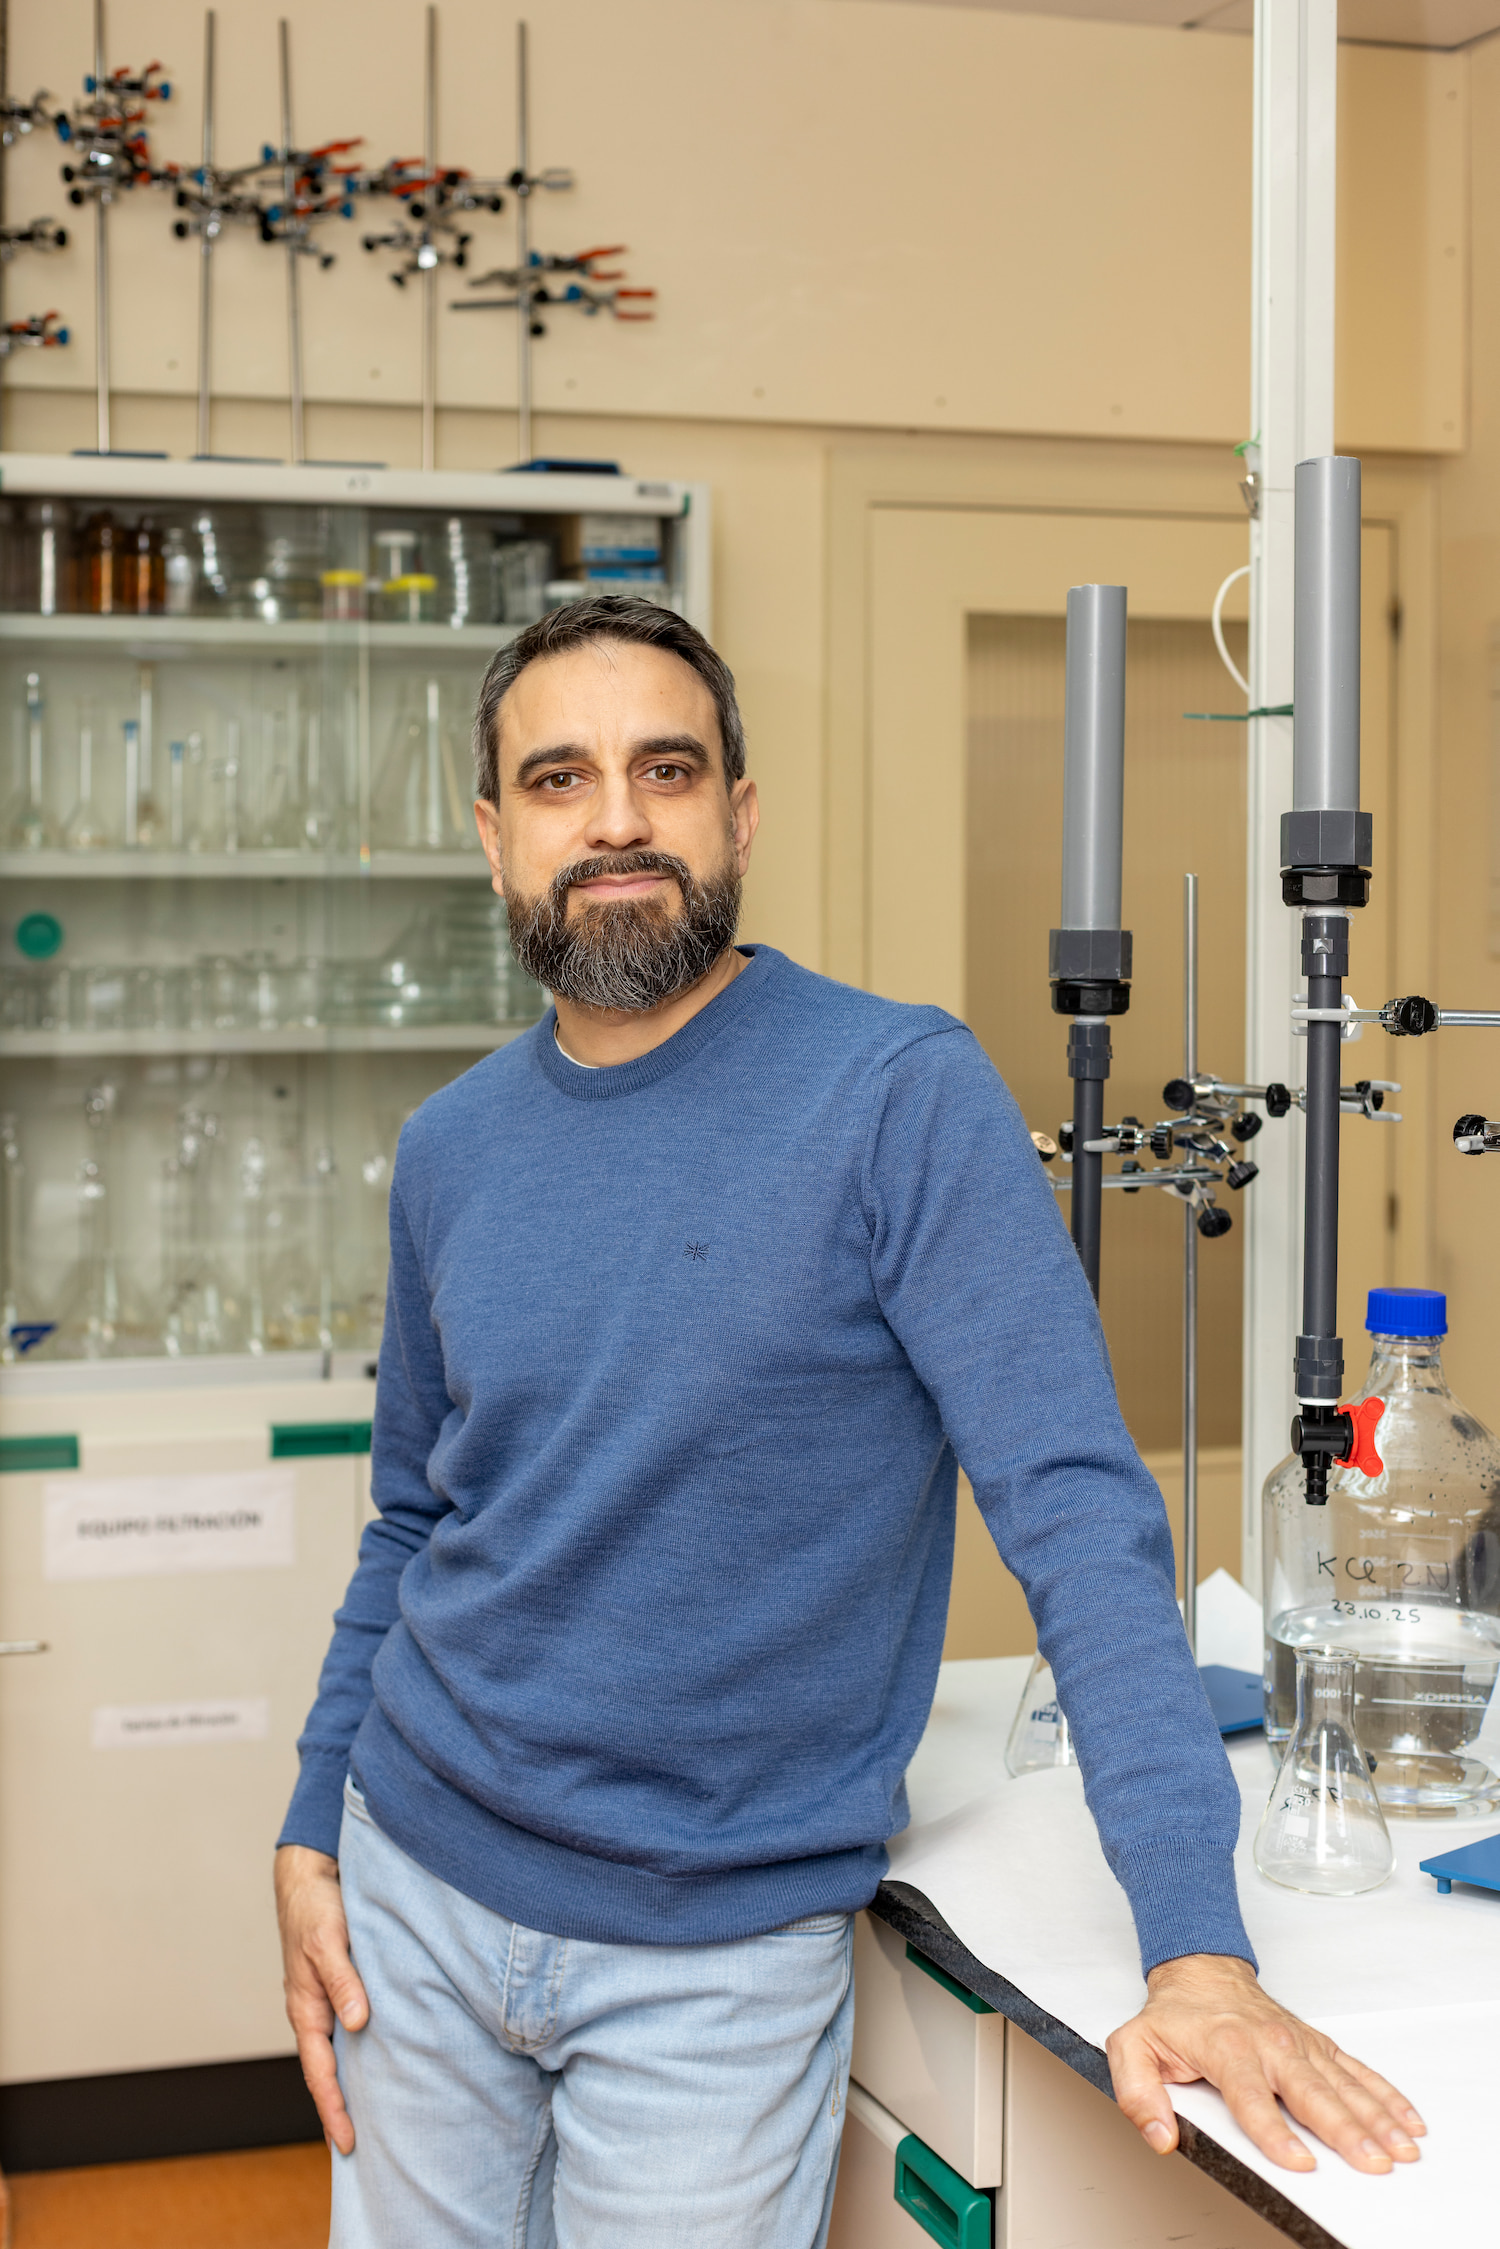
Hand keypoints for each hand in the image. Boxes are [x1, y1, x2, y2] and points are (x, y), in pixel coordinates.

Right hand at [275, 1844, 369, 2154]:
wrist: (310, 1875)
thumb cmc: (315, 1907)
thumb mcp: (328, 1940)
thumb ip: (343, 1979)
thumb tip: (357, 2023)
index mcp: (307, 2008)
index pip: (320, 2073)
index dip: (334, 2109)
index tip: (348, 2144)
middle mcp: (317, 2011)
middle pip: (329, 2073)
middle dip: (342, 2110)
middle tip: (365, 2150)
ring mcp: (329, 2001)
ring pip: (342, 2053)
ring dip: (356, 2083)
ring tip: (381, 2116)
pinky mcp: (344, 1986)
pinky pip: (352, 2028)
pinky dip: (364, 2052)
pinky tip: (386, 2059)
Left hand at [1106, 1953, 1424, 2173]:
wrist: (1201, 1969)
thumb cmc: (1174, 2015)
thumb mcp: (1134, 2046)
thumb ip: (1138, 2093)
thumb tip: (1160, 2135)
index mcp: (1227, 2047)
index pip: (1252, 2097)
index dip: (1274, 2131)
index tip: (1299, 2161)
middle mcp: (1270, 2045)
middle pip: (1311, 2094)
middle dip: (1345, 2130)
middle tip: (1372, 2160)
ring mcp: (1299, 2045)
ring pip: (1342, 2085)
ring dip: (1375, 2119)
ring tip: (1399, 2148)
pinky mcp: (1317, 2045)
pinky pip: (1356, 2071)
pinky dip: (1385, 2096)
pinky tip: (1406, 2121)